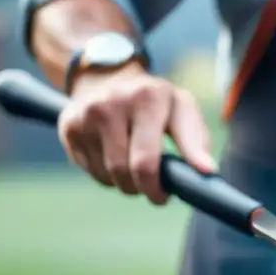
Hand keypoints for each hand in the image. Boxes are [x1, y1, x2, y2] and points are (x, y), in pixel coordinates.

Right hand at [58, 63, 215, 203]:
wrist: (109, 77)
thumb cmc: (156, 101)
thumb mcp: (182, 110)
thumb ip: (196, 140)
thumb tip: (207, 171)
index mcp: (147, 98)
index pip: (146, 160)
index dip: (156, 188)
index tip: (164, 197)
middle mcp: (112, 103)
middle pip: (124, 173)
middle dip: (142, 188)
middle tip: (153, 188)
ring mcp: (85, 114)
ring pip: (107, 176)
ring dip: (124, 182)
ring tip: (135, 165)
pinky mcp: (68, 126)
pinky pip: (90, 171)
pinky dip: (106, 174)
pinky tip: (114, 156)